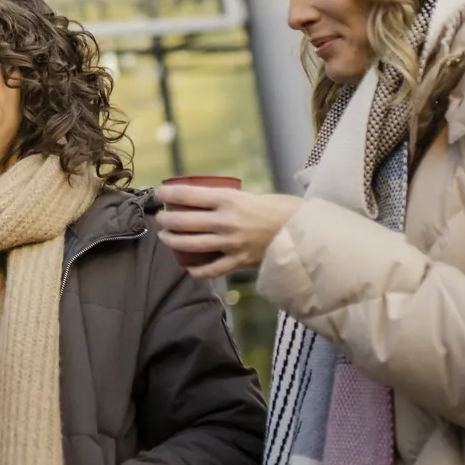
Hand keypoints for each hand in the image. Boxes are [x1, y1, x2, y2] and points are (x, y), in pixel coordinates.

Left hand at [155, 184, 303, 280]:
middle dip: (165, 220)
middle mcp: (226, 221)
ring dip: (172, 241)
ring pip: (190, 245)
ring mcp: (231, 243)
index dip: (167, 194)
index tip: (158, 194)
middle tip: (160, 218)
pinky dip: (196, 270)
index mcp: (229, 199)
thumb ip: (231, 200)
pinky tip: (188, 267)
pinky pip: (211, 269)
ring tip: (165, 238)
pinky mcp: (239, 262)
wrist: (306, 233)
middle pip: (183, 221)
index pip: (187, 195)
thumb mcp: (254, 195)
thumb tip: (209, 200)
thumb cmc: (282, 209)